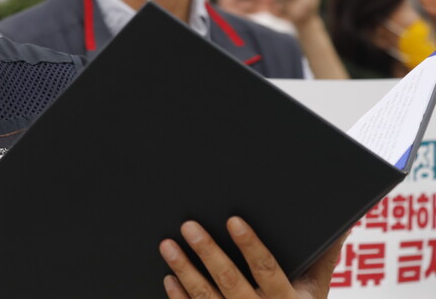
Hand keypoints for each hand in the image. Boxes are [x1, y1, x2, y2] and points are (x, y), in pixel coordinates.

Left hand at [160, 217, 345, 298]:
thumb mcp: (317, 288)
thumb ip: (325, 255)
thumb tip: (342, 220)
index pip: (267, 270)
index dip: (250, 246)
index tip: (233, 220)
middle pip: (231, 281)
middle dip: (208, 252)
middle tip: (189, 226)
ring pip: (206, 297)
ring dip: (185, 270)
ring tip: (168, 245)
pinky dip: (179, 297)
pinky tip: (169, 277)